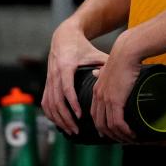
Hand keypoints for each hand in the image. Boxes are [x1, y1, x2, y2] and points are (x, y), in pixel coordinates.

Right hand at [42, 19, 108, 134]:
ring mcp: (49, 79)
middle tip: (76, 130)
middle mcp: (55, 74)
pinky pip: (45, 102)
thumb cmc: (81, 45)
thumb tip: (120, 73)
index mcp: (66, 66)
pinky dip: (50, 114)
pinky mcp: (46, 82)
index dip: (72, 103)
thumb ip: (105, 63)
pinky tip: (59, 122)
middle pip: (56, 101)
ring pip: (49, 104)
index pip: (66, 89)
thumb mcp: (93, 53)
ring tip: (70, 130)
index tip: (80, 116)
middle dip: (66, 118)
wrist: (63, 36)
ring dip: (58, 119)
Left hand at [91, 31, 140, 142]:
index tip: (108, 132)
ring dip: (119, 135)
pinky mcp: (115, 100)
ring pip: (109, 126)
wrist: (127, 52)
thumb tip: (96, 71)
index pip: (95, 113)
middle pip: (100, 123)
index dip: (100, 125)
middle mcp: (99, 96)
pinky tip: (131, 133)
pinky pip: (117, 122)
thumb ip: (100, 72)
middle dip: (110, 134)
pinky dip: (124, 131)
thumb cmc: (122, 57)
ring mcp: (106, 99)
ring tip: (129, 138)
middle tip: (121, 139)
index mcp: (97, 89)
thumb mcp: (106, 66)